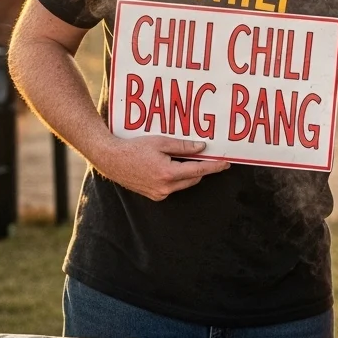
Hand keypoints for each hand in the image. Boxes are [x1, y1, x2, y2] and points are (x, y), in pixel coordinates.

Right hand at [92, 136, 228, 200]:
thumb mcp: (161, 142)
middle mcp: (164, 188)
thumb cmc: (134, 148)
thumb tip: (202, 147)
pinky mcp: (153, 195)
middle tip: (206, 156)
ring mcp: (158, 194)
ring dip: (188, 174)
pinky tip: (171, 166)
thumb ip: (183, 146)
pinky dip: (177, 178)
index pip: (198, 171)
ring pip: (183, 184)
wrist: (110, 159)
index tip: (226, 163)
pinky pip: (172, 187)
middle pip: (193, 179)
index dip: (214, 167)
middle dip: (201, 169)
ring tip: (185, 159)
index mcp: (168, 173)